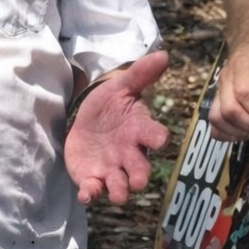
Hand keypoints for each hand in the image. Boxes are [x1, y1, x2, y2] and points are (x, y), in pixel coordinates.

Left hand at [65, 50, 170, 205]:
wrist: (85, 120)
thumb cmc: (110, 104)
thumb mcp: (120, 86)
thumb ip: (140, 74)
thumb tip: (163, 55)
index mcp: (139, 130)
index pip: (155, 135)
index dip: (158, 138)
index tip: (160, 140)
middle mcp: (130, 154)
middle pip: (141, 169)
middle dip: (140, 177)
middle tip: (138, 182)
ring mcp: (112, 168)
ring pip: (120, 185)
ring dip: (119, 191)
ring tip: (116, 194)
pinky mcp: (92, 178)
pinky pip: (94, 190)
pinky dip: (91, 194)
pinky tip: (86, 194)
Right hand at [208, 38, 248, 141]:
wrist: (247, 42)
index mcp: (242, 67)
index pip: (244, 94)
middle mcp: (225, 80)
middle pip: (229, 110)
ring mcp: (217, 91)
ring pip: (217, 118)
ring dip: (237, 130)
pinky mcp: (215, 99)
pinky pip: (212, 122)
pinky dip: (224, 132)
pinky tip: (240, 132)